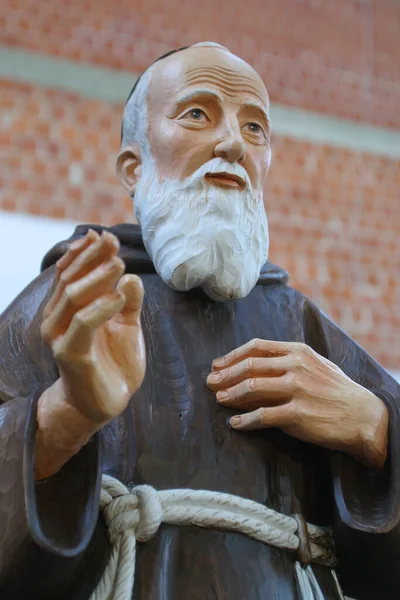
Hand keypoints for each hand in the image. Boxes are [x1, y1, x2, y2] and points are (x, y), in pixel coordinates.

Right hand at [36, 230, 145, 478]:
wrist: (104, 402)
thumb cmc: (113, 362)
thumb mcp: (127, 326)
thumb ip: (129, 302)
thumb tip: (132, 275)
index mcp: (69, 307)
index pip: (73, 272)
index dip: (87, 252)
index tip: (106, 235)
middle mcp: (57, 317)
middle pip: (70, 279)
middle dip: (92, 258)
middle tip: (113, 243)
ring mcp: (59, 335)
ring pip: (72, 297)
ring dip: (97, 278)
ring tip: (119, 265)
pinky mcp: (69, 353)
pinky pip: (82, 324)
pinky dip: (101, 307)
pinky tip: (120, 297)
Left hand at [207, 339, 387, 468]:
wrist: (362, 416)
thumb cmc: (336, 390)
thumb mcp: (315, 364)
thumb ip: (287, 359)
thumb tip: (254, 365)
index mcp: (297, 351)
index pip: (256, 347)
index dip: (232, 356)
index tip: (217, 365)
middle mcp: (295, 366)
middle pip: (249, 366)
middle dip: (225, 375)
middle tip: (210, 383)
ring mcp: (296, 389)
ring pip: (252, 387)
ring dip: (230, 395)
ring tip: (218, 400)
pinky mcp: (297, 414)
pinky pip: (263, 416)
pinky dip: (245, 421)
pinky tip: (236, 424)